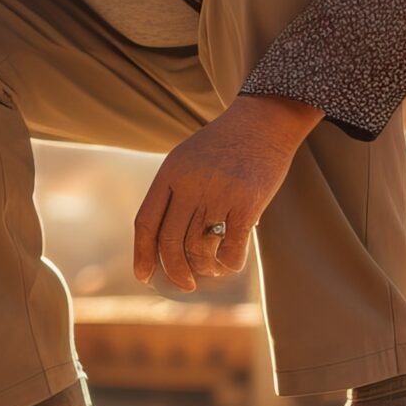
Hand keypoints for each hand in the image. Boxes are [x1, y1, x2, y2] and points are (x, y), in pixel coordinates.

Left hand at [132, 96, 319, 292]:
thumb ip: (173, 192)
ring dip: (204, 267)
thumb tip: (163, 241)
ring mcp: (219, 194)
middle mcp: (190, 184)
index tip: (143, 275)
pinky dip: (229, 263)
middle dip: (174, 270)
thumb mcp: (187, 158)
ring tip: (211, 269)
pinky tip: (230, 263)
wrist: (263, 122)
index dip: (142, 253)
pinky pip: (231, 248)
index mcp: (170, 174)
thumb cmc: (224, 145)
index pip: (146, 221)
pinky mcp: (247, 204)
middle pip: (170, 241)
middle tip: (184, 283)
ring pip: (200, 248)